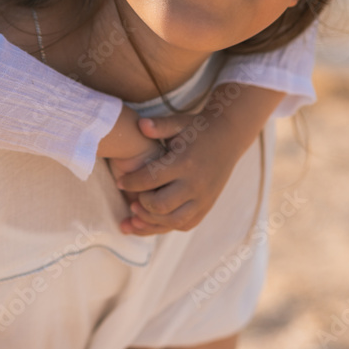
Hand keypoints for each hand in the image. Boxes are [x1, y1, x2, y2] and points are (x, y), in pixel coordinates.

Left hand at [115, 85, 282, 234]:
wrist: (228, 137)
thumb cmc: (197, 128)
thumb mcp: (179, 122)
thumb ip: (159, 125)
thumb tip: (140, 124)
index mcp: (185, 162)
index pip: (151, 178)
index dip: (131, 182)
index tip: (120, 182)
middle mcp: (195, 184)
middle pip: (161, 205)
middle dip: (141, 205)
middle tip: (131, 200)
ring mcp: (203, 199)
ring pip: (173, 221)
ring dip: (151, 221)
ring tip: (136, 214)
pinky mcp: (207, 207)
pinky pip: (185, 225)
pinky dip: (167, 226)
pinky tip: (152, 221)